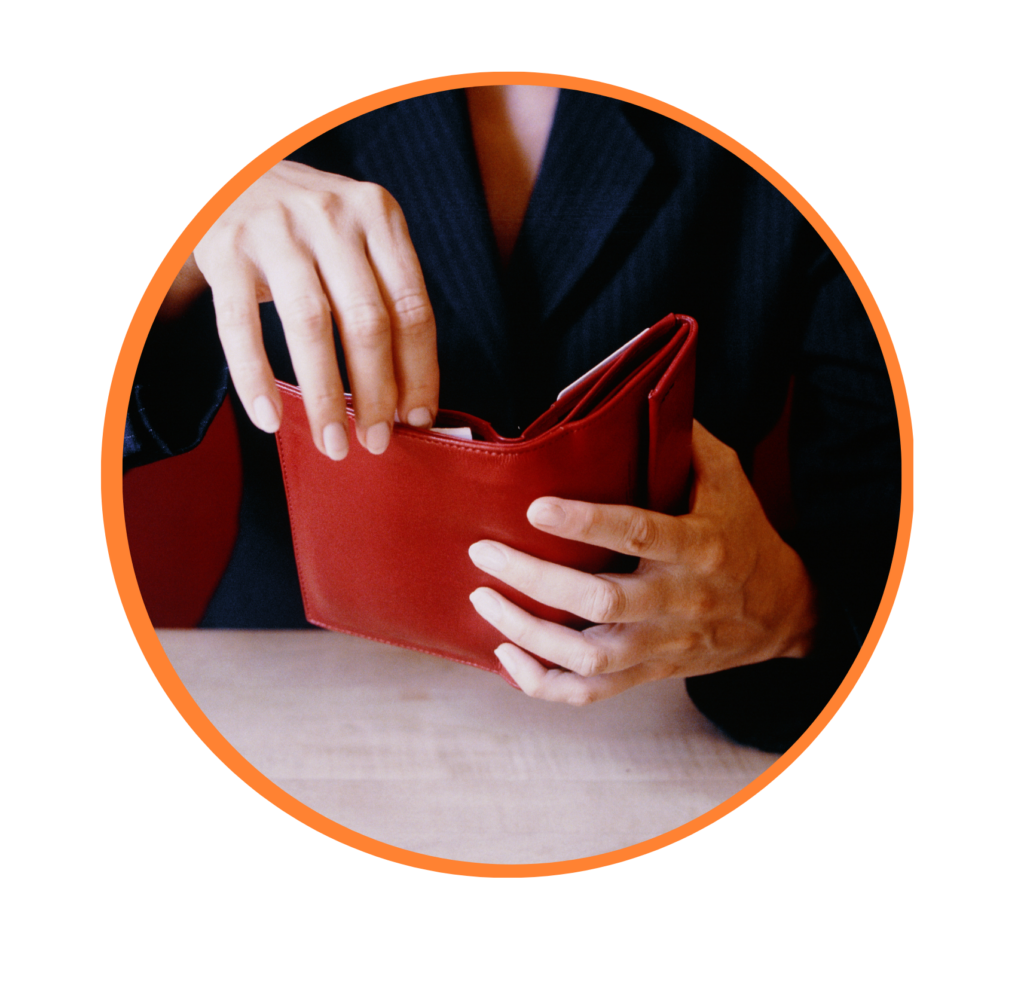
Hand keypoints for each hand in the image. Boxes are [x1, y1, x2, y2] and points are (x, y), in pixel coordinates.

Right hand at [188, 160, 437, 458]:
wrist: (233, 169)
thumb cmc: (310, 225)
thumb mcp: (358, 237)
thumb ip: (386, 297)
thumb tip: (409, 396)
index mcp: (379, 216)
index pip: (413, 308)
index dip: (419, 372)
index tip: (416, 420)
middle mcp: (332, 218)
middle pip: (367, 322)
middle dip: (376, 394)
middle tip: (377, 442)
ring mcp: (276, 231)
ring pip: (311, 326)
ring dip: (325, 397)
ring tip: (333, 443)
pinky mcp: (225, 250)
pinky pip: (240, 327)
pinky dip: (256, 379)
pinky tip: (270, 419)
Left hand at [467, 422, 816, 703]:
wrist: (780, 610)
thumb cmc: (741, 531)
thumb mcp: (727, 478)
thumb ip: (682, 439)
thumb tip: (630, 397)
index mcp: (700, 546)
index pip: (638, 534)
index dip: (585, 523)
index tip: (534, 508)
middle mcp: (681, 600)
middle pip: (602, 603)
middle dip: (535, 580)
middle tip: (485, 550)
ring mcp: (664, 644)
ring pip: (589, 657)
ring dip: (527, 632)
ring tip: (482, 598)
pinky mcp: (649, 672)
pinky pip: (591, 693)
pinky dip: (543, 683)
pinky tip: (507, 655)